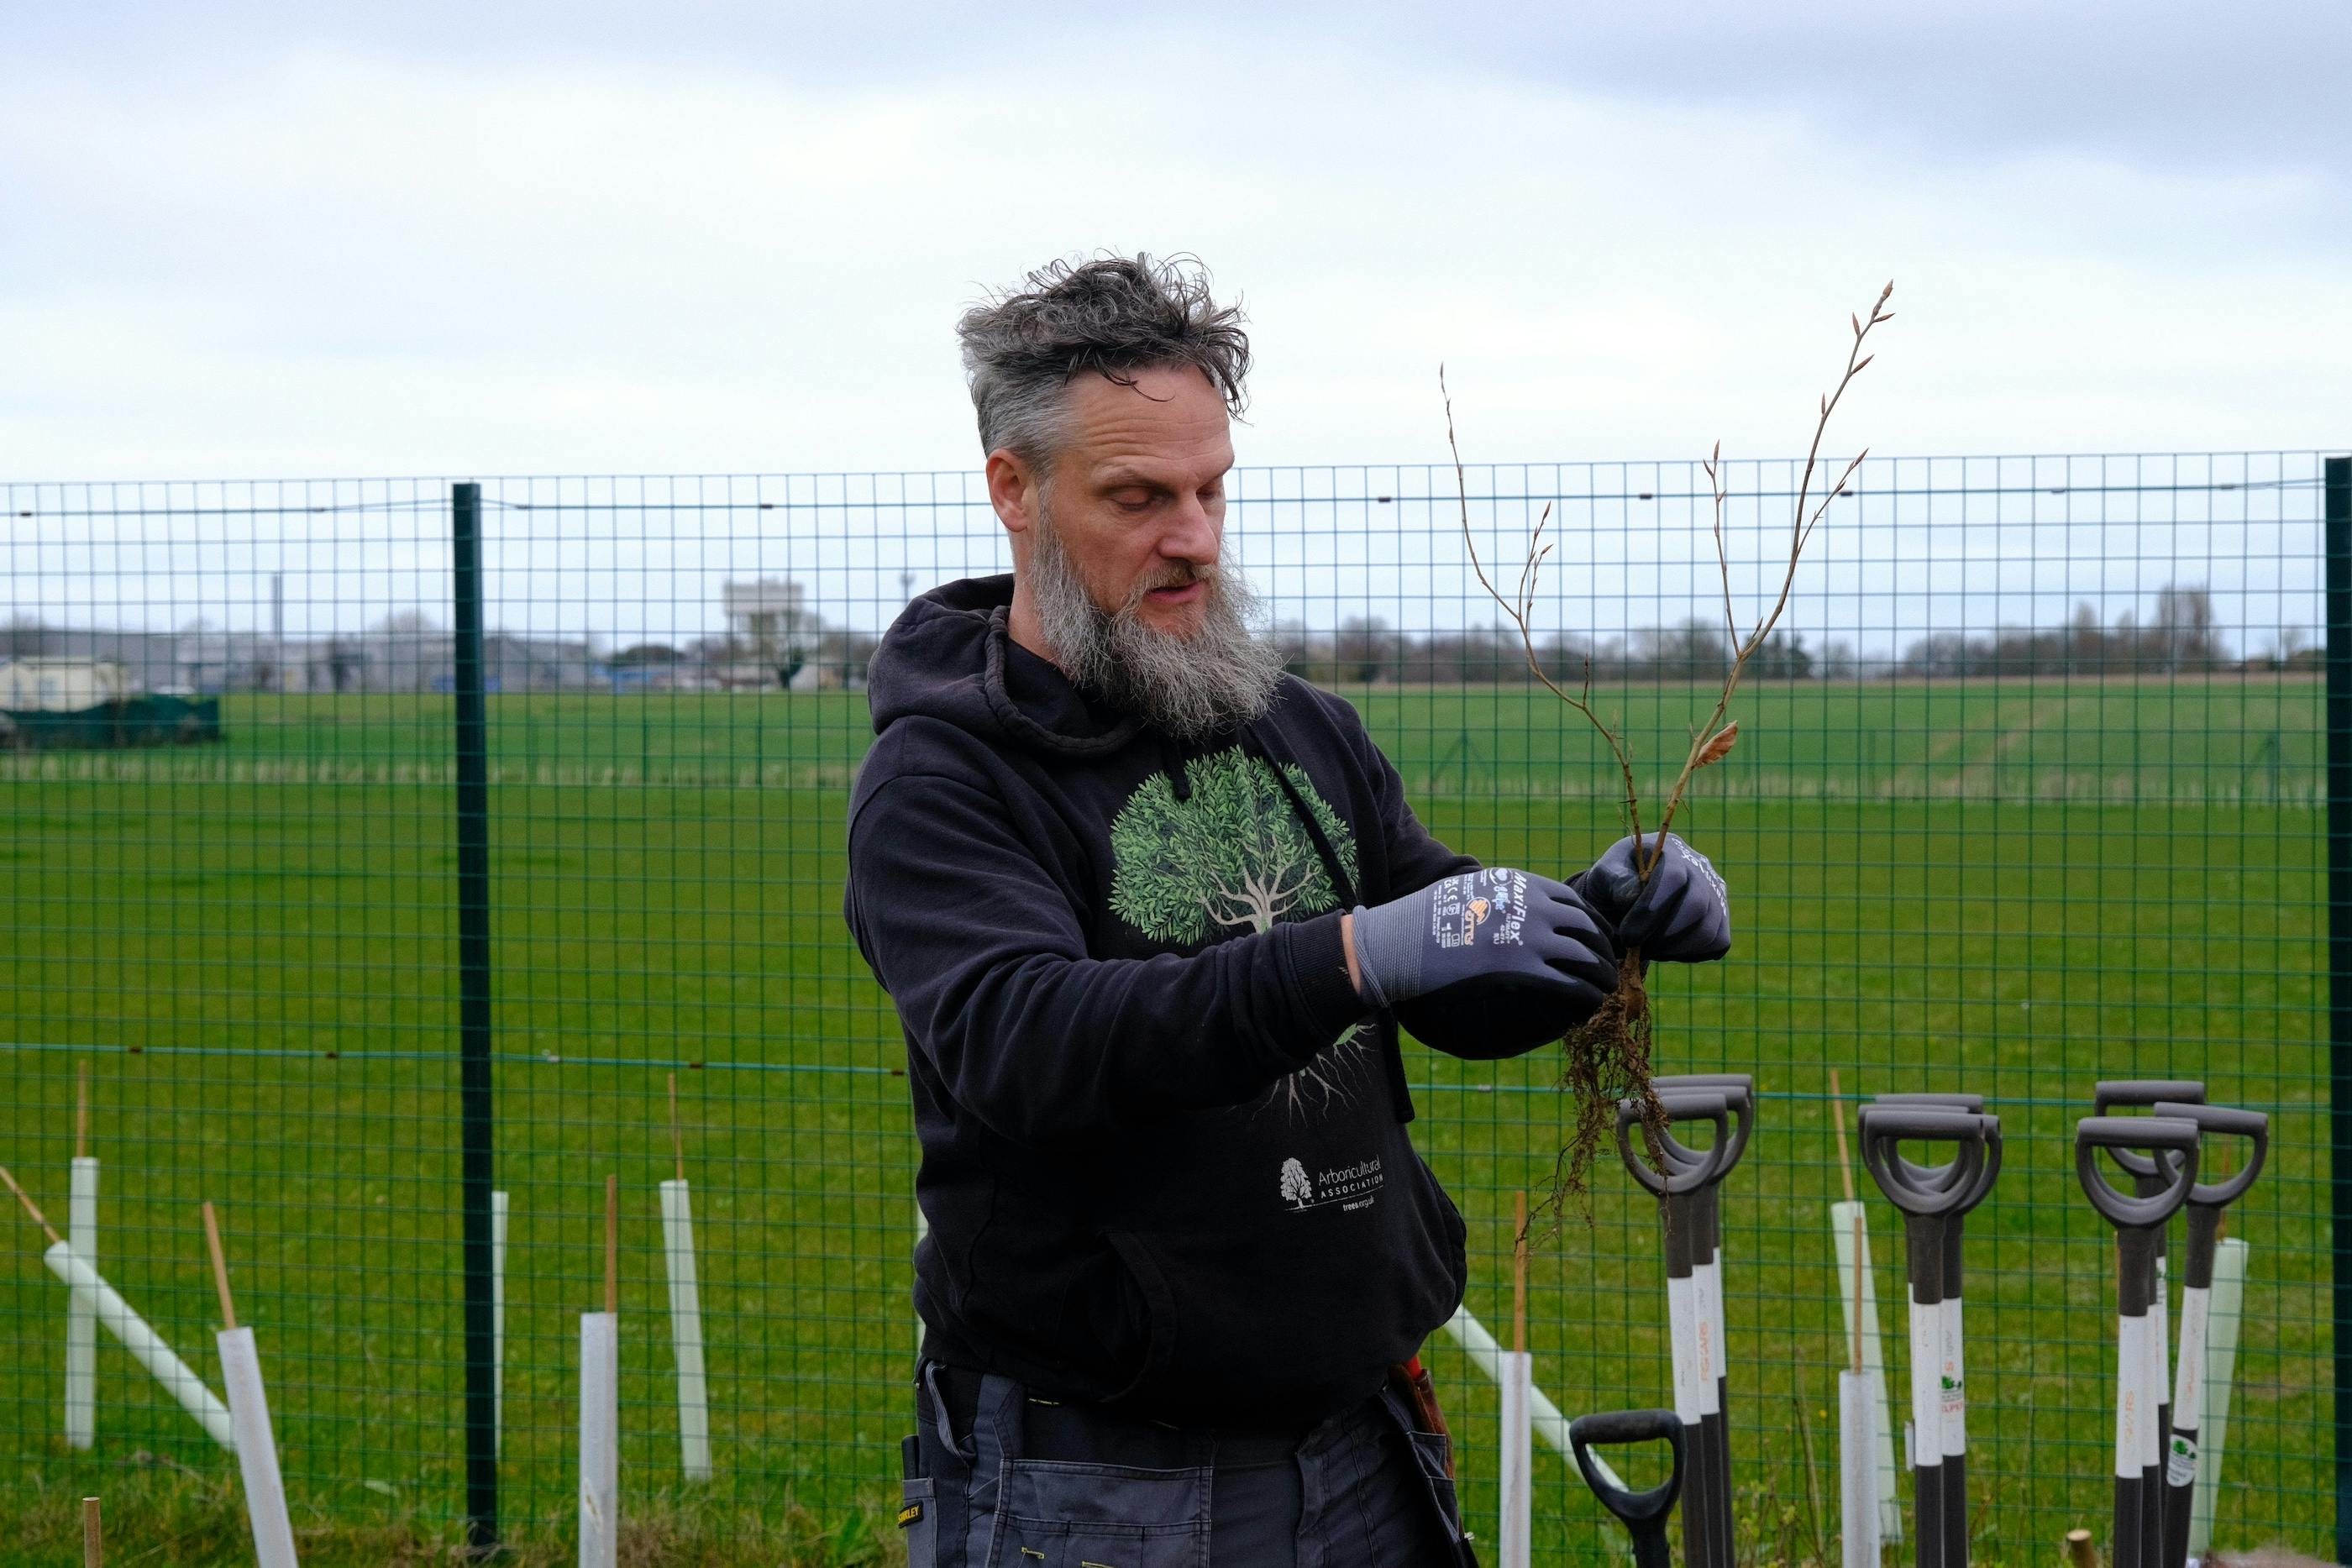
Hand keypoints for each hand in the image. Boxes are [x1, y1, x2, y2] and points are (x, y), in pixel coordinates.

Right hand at [1350, 867, 1618, 1014]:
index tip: (1598, 938)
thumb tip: (1514, 911)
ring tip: (1608, 988)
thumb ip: (1501, 897)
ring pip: (1585, 956)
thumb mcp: (1470, 890)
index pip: (1574, 900)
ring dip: (1602, 974)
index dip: (1592, 922)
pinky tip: (1593, 1004)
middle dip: (1604, 949)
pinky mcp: (1522, 968)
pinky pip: (1570, 982)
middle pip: (1587, 927)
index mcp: (1521, 884)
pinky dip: (1587, 994)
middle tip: (1610, 965)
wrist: (1404, 939)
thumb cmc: (1427, 917)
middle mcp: (1532, 906)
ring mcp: (1530, 937)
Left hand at [1579, 833, 1729, 962]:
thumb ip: (1616, 881)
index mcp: (1669, 850)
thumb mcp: (1604, 876)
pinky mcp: (1721, 917)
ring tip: (1649, 948)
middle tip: (1636, 945)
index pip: (1673, 876)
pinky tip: (1666, 949)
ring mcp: (1715, 892)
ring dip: (1675, 948)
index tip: (1628, 934)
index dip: (1651, 910)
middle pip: (1697, 904)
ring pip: (1710, 929)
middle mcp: (1699, 867)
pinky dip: (1691, 953)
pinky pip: (1718, 942)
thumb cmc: (1614, 884)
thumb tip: (1633, 896)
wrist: (1625, 898)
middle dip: (1663, 934)